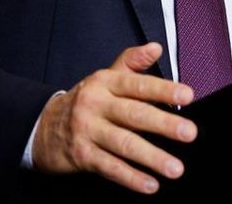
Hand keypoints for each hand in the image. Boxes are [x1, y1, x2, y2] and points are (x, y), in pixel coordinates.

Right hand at [31, 42, 196, 193]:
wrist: (42, 126)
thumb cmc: (84, 101)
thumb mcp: (105, 77)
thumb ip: (132, 62)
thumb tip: (155, 48)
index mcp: (106, 83)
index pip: (138, 85)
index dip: (163, 90)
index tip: (187, 95)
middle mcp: (96, 105)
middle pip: (134, 114)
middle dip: (164, 124)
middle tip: (189, 133)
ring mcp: (88, 131)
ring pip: (124, 144)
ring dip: (152, 158)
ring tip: (175, 167)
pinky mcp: (82, 155)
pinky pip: (110, 168)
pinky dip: (131, 178)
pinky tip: (150, 184)